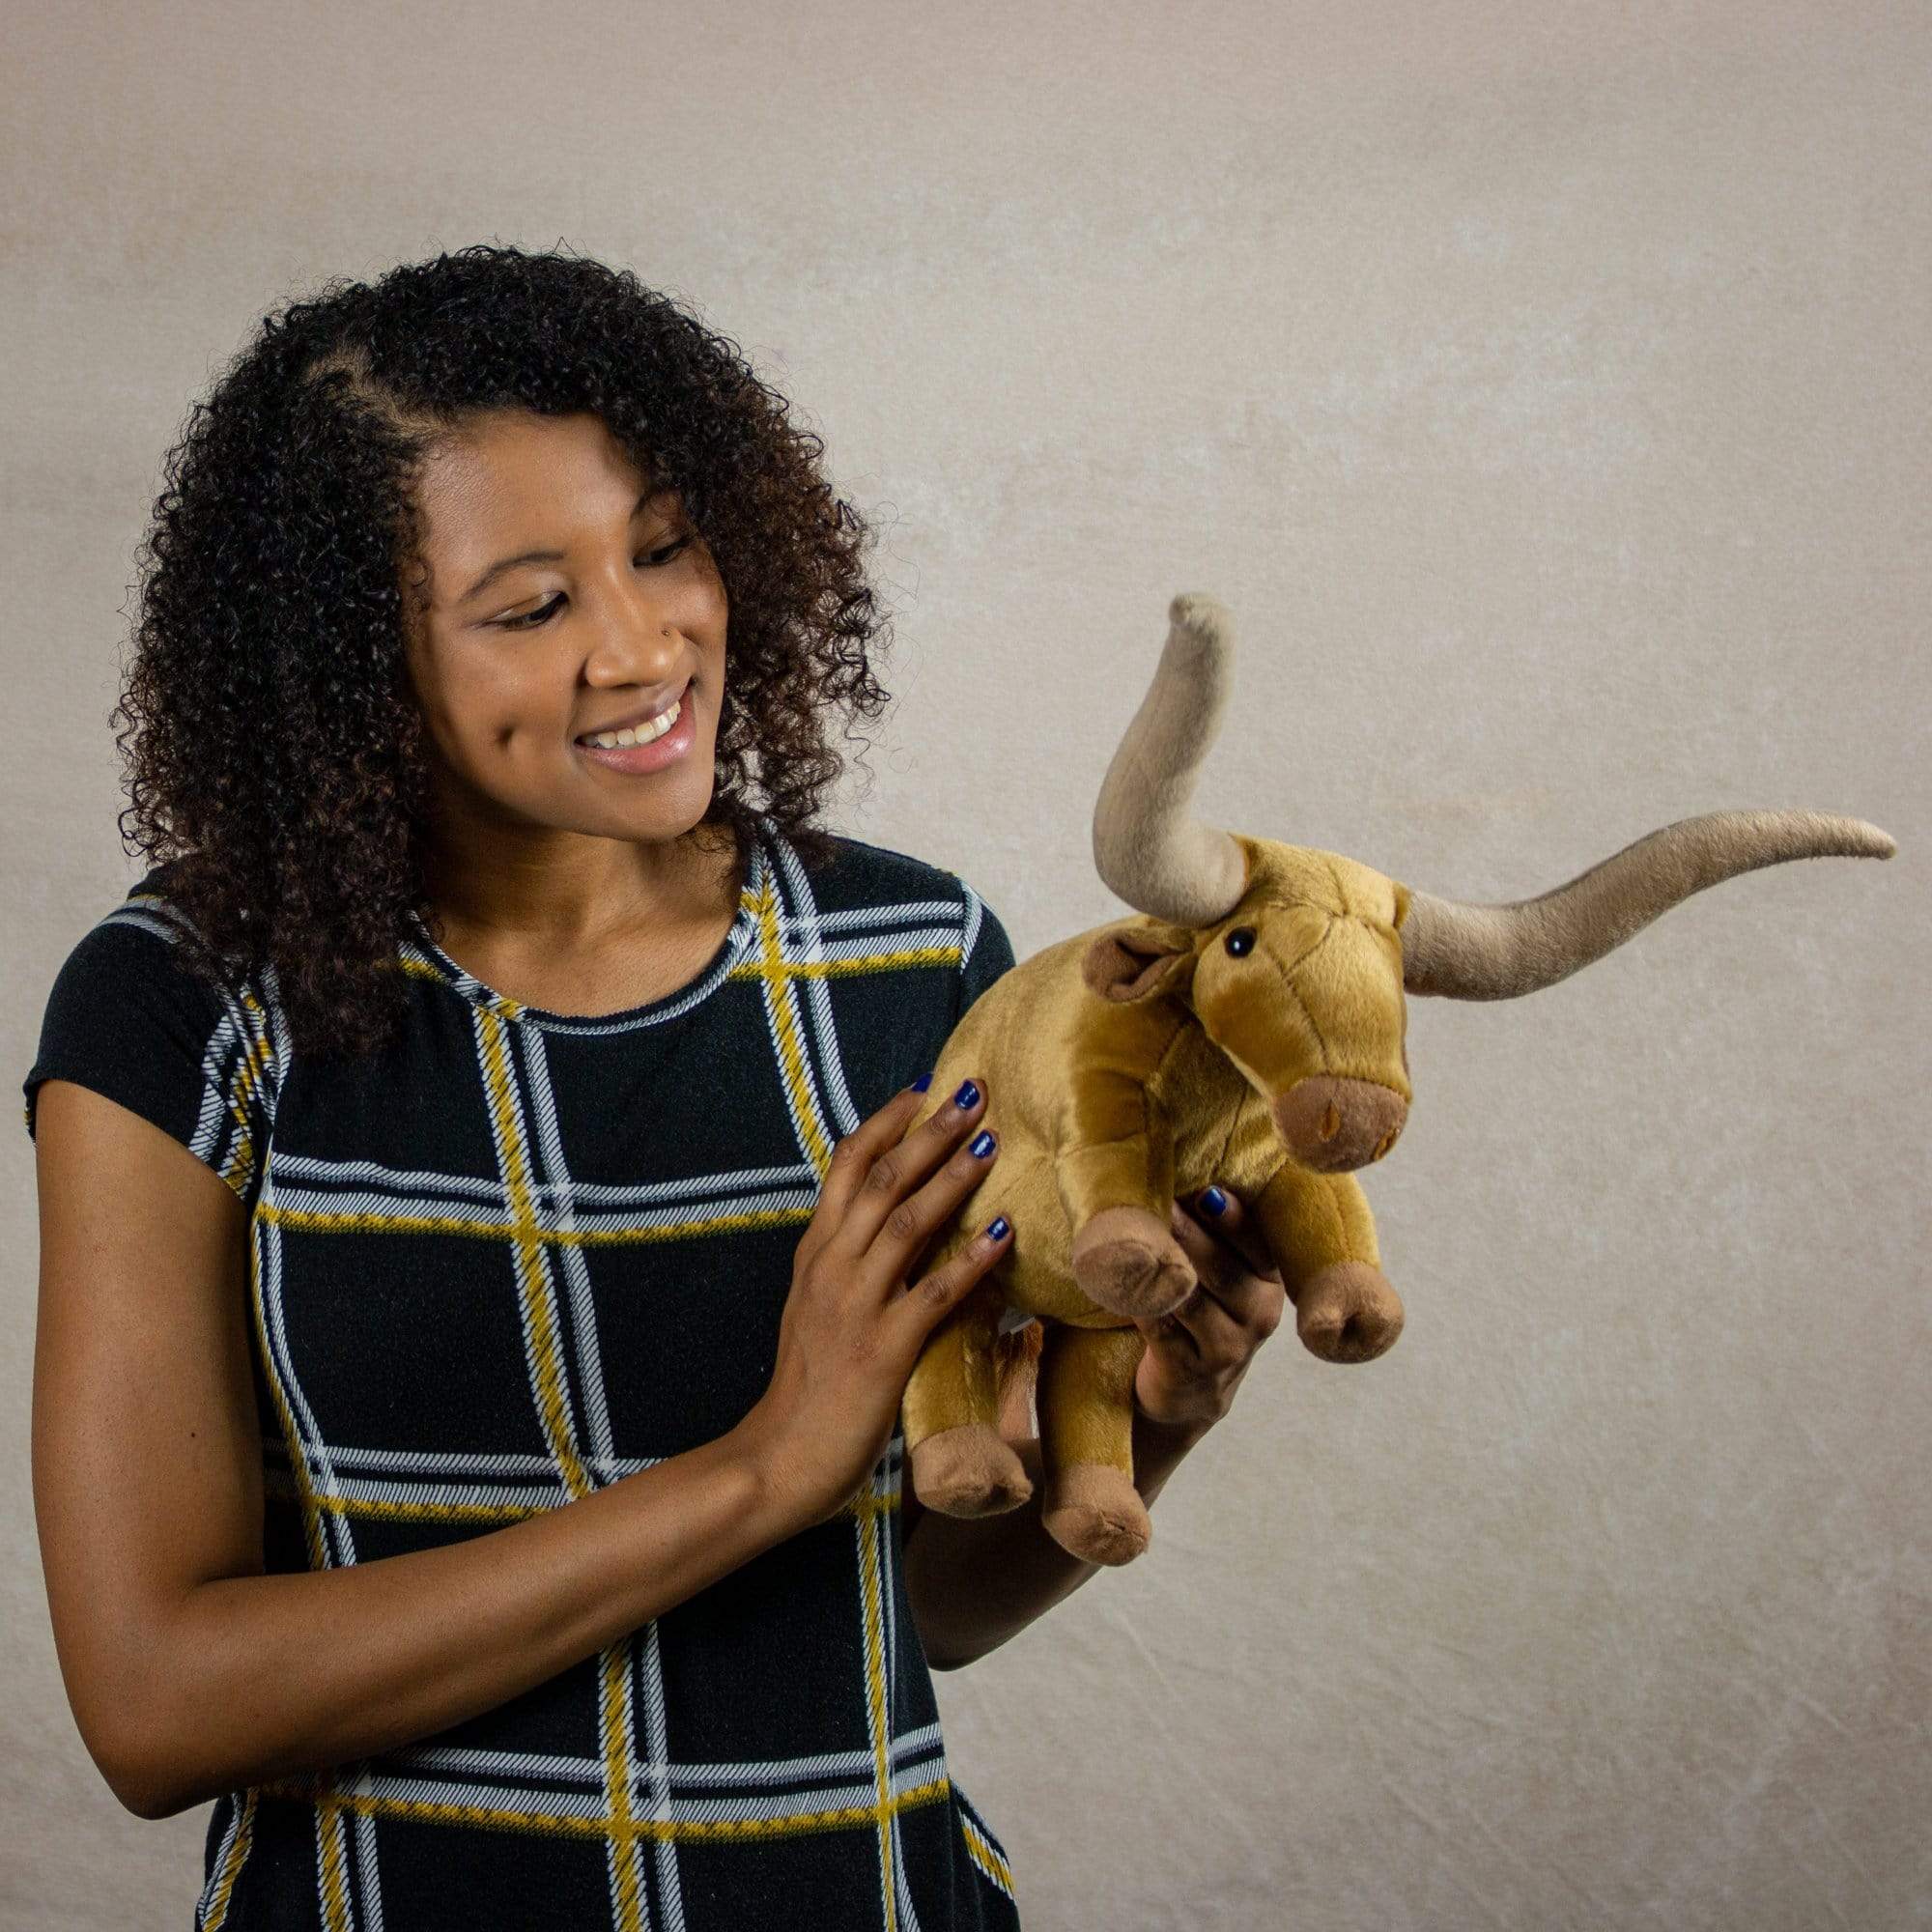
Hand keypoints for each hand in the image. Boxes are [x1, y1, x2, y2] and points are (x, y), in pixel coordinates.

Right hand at [738, 1076, 1011, 1529]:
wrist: (779, 1459)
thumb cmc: (807, 1388)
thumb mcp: (817, 1308)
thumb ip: (847, 1266)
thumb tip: (889, 1229)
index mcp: (815, 1254)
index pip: (846, 1166)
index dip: (886, 1123)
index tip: (923, 1089)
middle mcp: (831, 1267)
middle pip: (881, 1179)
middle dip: (929, 1132)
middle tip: (974, 1092)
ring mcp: (855, 1305)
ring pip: (906, 1222)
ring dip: (951, 1177)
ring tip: (992, 1141)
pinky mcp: (883, 1348)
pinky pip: (933, 1293)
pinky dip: (970, 1258)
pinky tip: (1004, 1232)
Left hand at [1131, 1185, 1285, 1430]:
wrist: (1190, 1389)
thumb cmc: (1202, 1311)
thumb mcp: (1223, 1273)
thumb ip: (1214, 1230)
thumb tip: (1180, 1169)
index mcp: (1270, 1279)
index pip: (1255, 1240)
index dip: (1229, 1215)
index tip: (1203, 1188)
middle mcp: (1259, 1313)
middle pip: (1220, 1266)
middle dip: (1186, 1230)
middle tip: (1157, 1198)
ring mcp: (1228, 1347)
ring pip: (1191, 1298)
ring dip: (1160, 1265)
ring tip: (1133, 1232)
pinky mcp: (1191, 1371)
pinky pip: (1160, 1328)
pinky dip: (1139, 1301)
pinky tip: (1120, 1279)